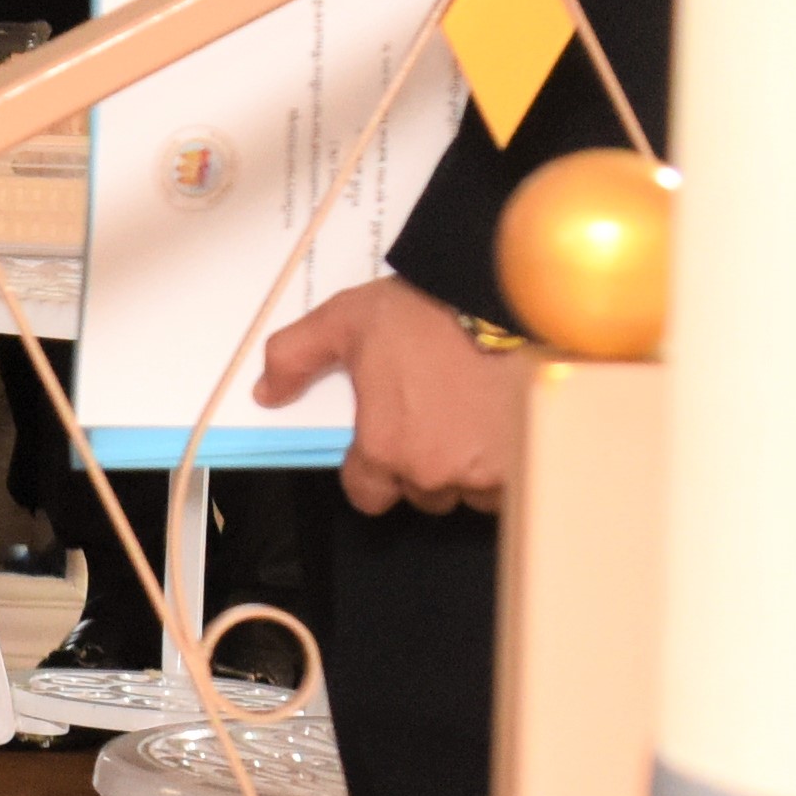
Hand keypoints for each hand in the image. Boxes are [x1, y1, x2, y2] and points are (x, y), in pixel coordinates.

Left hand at [253, 273, 531, 516]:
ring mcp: (487, 474)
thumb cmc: (426, 310)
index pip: (369, 495)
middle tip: (435, 420)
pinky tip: (506, 426)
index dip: (373, 473)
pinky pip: (513, 485)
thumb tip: (266, 392)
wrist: (506, 299)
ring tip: (474, 422)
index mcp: (385, 448)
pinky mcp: (529, 464)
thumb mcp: (343, 321)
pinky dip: (510, 465)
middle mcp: (434, 472)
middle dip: (425, 467)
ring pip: (471, 494)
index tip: (385, 444)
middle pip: (423, 495)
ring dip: (470, 470)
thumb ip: (294, 357)